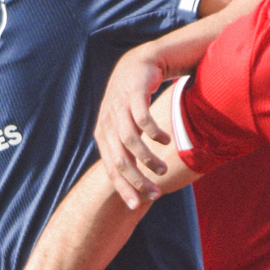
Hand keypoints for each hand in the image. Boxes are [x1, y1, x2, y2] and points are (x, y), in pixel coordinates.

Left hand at [96, 46, 177, 208]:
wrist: (139, 65)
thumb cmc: (133, 102)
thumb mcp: (126, 126)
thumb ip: (127, 150)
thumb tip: (137, 181)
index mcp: (103, 135)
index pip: (111, 169)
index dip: (124, 188)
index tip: (138, 205)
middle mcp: (107, 123)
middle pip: (120, 159)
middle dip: (137, 180)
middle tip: (155, 193)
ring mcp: (118, 108)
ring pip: (130, 141)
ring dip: (147, 158)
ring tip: (162, 169)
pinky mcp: (132, 94)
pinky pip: (142, 119)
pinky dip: (153, 133)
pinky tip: (165, 142)